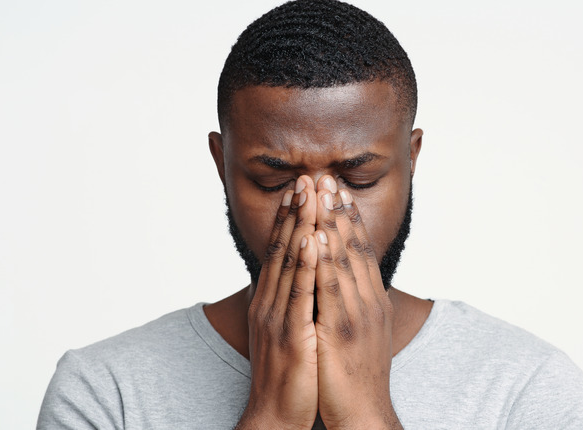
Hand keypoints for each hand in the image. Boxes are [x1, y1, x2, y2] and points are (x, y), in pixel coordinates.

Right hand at [237, 176, 319, 428]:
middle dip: (296, 210)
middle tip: (306, 176)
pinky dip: (305, 264)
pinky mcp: (291, 333)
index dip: (291, 217)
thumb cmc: (287, 374)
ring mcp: (278, 316)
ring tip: (309, 194)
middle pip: (284, 247)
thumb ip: (290, 302)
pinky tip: (311, 239)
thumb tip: (297, 279)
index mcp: (271, 300)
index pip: (282, 250)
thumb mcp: (285, 329)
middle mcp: (271, 302)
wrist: (275, 414)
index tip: (302, 187)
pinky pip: (300, 293)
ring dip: (300, 225)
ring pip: (290, 262)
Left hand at [312, 176, 401, 429]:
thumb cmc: (356, 375)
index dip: (349, 217)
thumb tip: (345, 282)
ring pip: (344, 260)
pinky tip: (318, 236)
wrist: (364, 414)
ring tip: (321, 193)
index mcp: (372, 300)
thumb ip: (353, 303)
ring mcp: (357, 314)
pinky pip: (331, 288)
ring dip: (332, 223)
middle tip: (327, 176)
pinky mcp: (341, 330)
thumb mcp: (360, 331)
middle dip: (339, 209)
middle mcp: (368, 301)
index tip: (337, 189)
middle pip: (354, 246)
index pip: (361, 250)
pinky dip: (325, 259)